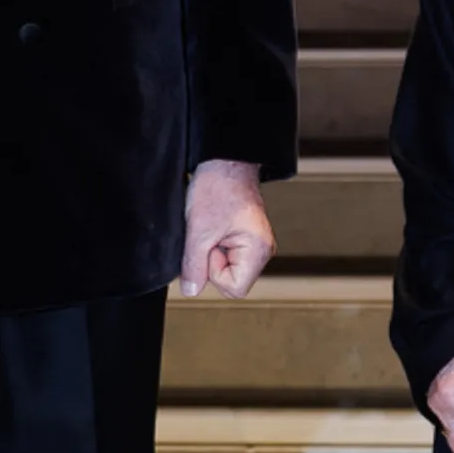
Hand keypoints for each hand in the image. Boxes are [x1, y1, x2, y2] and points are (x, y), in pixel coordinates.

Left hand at [180, 159, 274, 297]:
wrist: (223, 162)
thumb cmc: (218, 188)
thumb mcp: (199, 230)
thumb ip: (194, 265)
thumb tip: (191, 291)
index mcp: (258, 250)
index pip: (235, 289)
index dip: (214, 273)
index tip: (210, 247)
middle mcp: (262, 251)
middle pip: (232, 281)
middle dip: (213, 263)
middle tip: (210, 235)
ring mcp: (254, 245)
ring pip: (227, 268)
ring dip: (212, 253)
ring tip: (212, 229)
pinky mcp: (244, 239)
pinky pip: (226, 256)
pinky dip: (214, 245)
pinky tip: (214, 228)